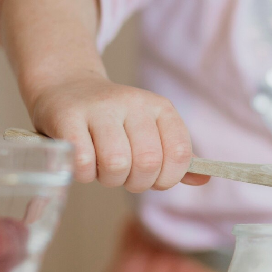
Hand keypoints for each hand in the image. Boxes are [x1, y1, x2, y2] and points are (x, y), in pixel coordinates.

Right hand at [26, 72, 208, 189]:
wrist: (67, 89)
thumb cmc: (114, 122)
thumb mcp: (149, 132)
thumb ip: (175, 158)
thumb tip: (204, 179)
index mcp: (159, 107)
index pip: (179, 154)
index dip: (167, 178)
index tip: (153, 178)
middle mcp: (133, 102)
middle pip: (148, 163)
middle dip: (136, 183)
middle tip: (123, 175)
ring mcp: (99, 108)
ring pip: (116, 164)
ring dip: (109, 179)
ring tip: (101, 168)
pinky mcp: (68, 117)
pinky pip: (83, 162)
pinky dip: (84, 174)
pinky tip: (81, 164)